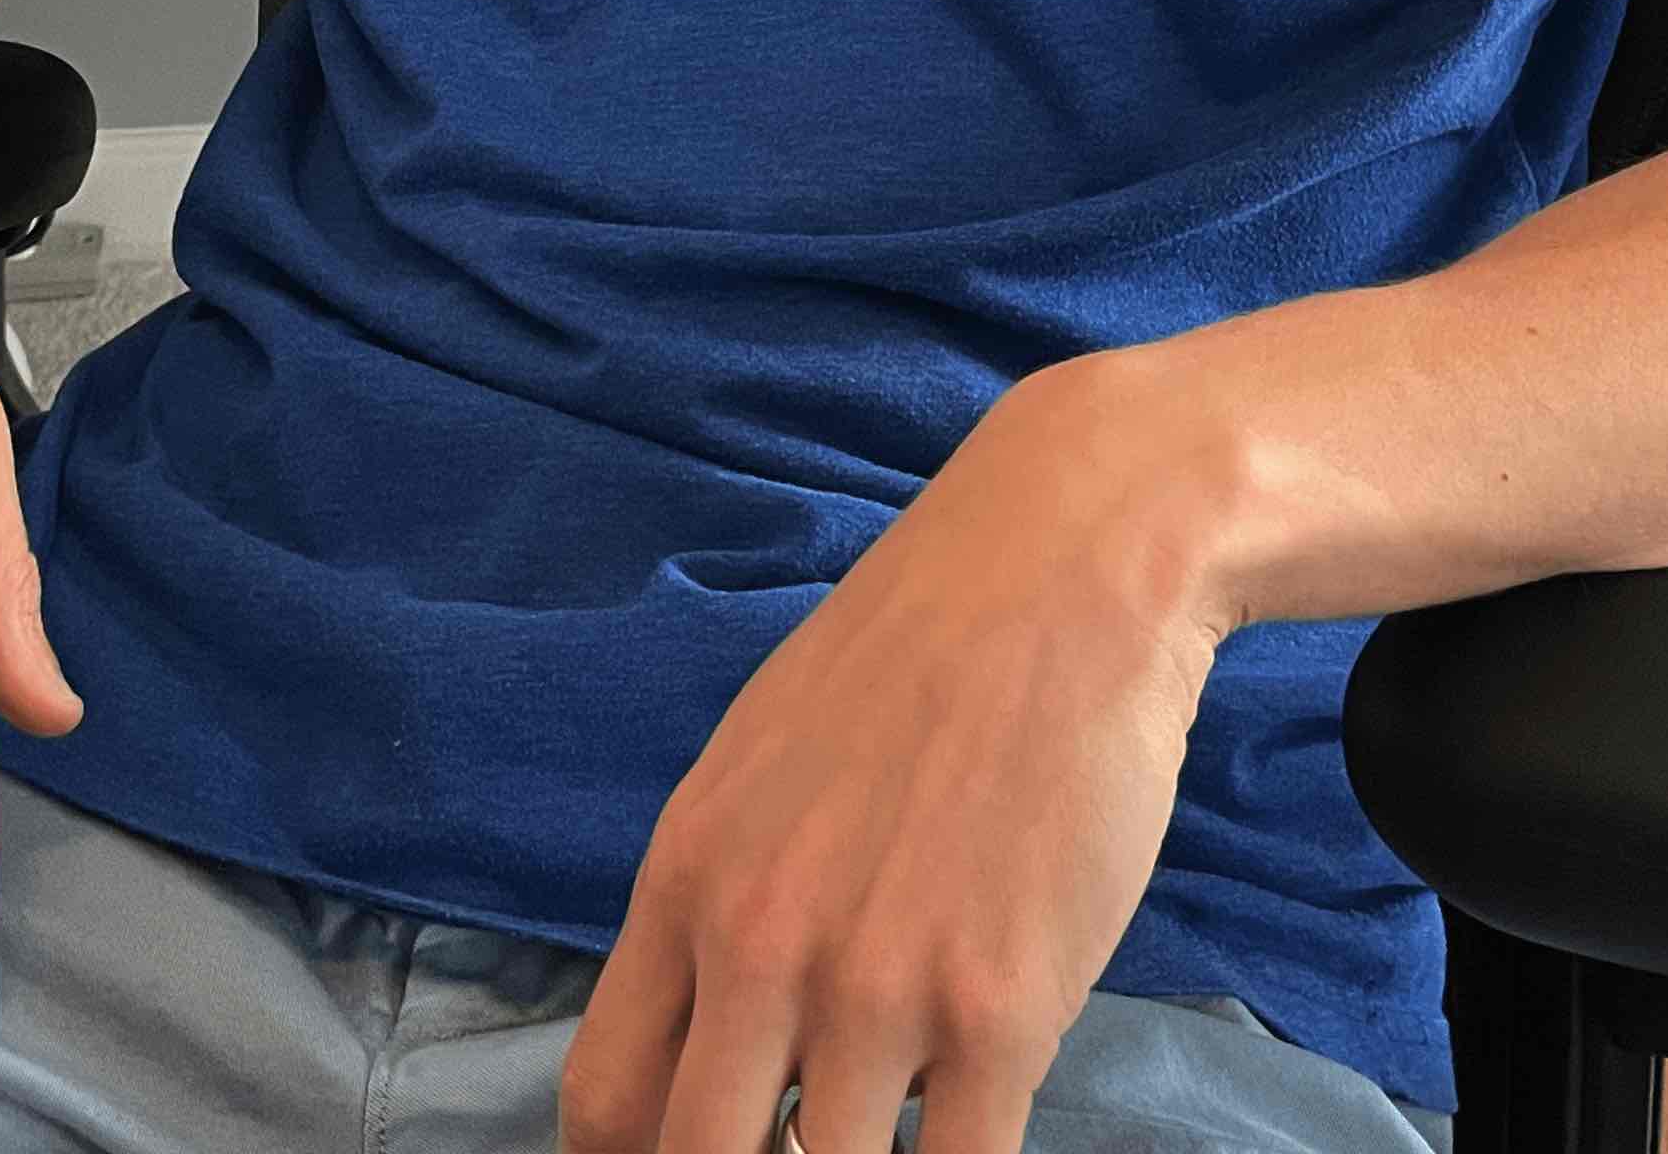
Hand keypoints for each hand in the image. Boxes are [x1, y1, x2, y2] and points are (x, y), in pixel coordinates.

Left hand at [556, 363, 1230, 1153]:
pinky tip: (978, 1131)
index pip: (605, 1102)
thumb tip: (710, 1036)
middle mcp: (760, 947)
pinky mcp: (1003, 1013)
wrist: (1062, 569)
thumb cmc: (917, 652)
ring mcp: (878, 989)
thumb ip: (724, 900)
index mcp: (688, 879)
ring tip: (900, 1128)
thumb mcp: (760, 762)